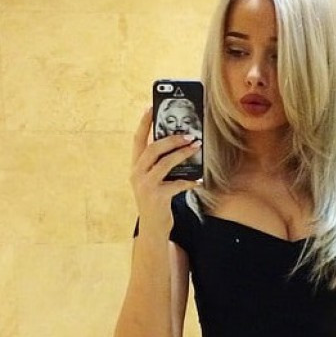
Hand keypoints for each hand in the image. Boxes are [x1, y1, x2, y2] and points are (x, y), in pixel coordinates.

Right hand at [129, 107, 201, 232]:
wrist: (152, 228)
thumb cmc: (156, 201)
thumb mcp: (153, 180)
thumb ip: (159, 165)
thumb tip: (180, 145)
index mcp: (135, 167)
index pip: (137, 140)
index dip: (144, 123)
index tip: (151, 107)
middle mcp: (137, 174)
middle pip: (153, 148)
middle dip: (171, 139)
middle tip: (188, 134)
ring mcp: (146, 186)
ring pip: (164, 163)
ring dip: (182, 154)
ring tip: (196, 147)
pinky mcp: (158, 197)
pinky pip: (177, 184)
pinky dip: (190, 181)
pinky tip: (199, 179)